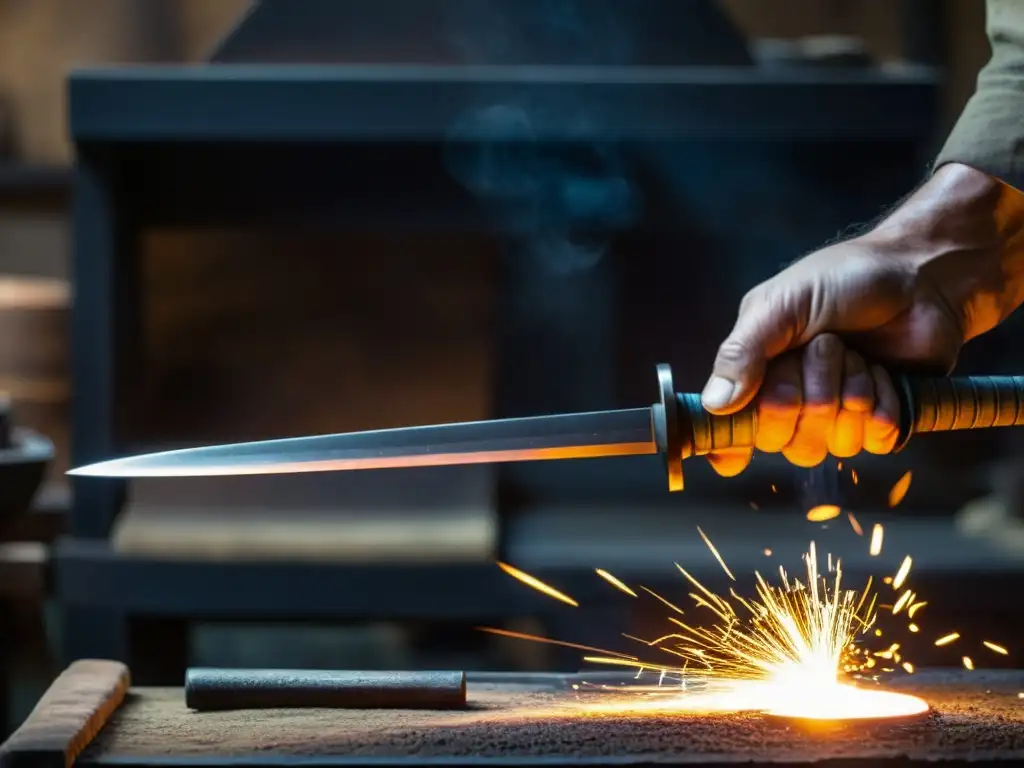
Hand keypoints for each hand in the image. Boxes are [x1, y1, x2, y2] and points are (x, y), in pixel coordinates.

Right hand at [702, 163, 1023, 475]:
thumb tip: (714, 404)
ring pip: (830, 444)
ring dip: (849, 394)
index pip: (732, 431)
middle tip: (824, 347)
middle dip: (807, 394)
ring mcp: (836, 414)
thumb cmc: (844, 278)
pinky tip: (883, 371)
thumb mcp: (783, 304)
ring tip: (857, 354)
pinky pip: (873, 441)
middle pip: (781, 441)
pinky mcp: (879, 420)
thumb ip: (743, 351)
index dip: (734, 441)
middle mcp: (790, 399)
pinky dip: (881, 403)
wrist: (920, 274)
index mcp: (755, 372)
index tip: (740, 440)